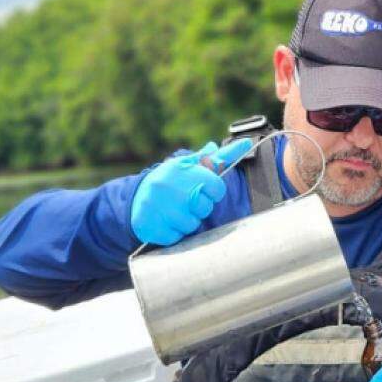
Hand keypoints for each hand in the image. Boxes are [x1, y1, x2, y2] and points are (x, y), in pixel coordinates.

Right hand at [130, 139, 249, 245]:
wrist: (136, 199)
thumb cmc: (172, 182)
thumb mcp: (190, 166)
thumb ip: (217, 159)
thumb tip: (245, 144)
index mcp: (181, 169)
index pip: (216, 186)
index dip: (213, 191)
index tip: (204, 190)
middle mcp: (168, 186)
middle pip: (205, 208)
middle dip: (199, 208)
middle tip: (186, 202)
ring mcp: (157, 207)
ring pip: (192, 225)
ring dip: (187, 222)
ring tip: (174, 212)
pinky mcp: (151, 227)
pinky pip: (177, 238)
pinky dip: (175, 234)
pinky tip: (166, 222)